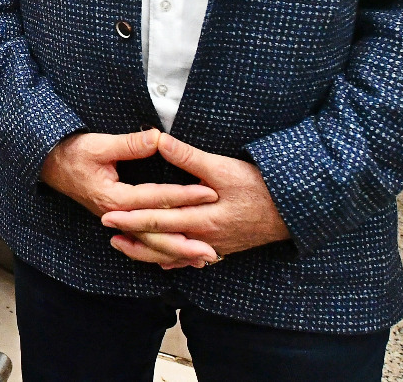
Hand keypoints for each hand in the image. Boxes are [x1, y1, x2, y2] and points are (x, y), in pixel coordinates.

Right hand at [42, 130, 220, 269]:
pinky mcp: (119, 221)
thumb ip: (130, 144)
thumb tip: (158, 138)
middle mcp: (116, 215)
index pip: (156, 199)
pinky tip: (180, 257)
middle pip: (155, 234)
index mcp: (113, 198)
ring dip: (177, 252)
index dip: (184, 196)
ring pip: (150, 243)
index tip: (209, 193)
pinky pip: (143, 241)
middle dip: (185, 241)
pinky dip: (162, 251)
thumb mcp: (98, 144)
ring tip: (203, 260)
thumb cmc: (72, 153)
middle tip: (212, 250)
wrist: (49, 165)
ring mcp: (117, 221)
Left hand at [101, 133, 290, 265]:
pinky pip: (192, 258)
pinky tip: (164, 262)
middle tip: (107, 231)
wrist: (296, 211)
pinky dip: (175, 259)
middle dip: (132, 237)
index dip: (130, 218)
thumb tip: (159, 140)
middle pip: (161, 242)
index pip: (157, 221)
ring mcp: (216, 247)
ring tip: (124, 247)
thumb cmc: (261, 187)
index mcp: (202, 220)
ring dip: (148, 251)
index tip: (108, 215)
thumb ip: (188, 157)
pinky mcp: (224, 248)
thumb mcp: (224, 167)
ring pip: (175, 254)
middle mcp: (206, 239)